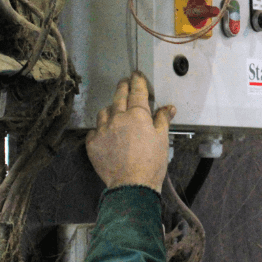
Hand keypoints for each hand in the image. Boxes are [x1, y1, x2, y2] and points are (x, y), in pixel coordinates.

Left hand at [86, 72, 174, 192]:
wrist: (132, 185)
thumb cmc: (150, 164)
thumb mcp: (162, 139)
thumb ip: (163, 120)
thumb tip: (168, 108)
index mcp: (137, 115)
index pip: (137, 91)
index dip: (137, 81)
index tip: (136, 76)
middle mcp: (118, 118)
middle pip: (119, 96)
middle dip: (123, 87)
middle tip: (125, 83)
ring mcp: (103, 130)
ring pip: (104, 112)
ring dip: (110, 109)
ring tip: (115, 112)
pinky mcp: (92, 143)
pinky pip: (94, 130)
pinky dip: (100, 130)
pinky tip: (105, 134)